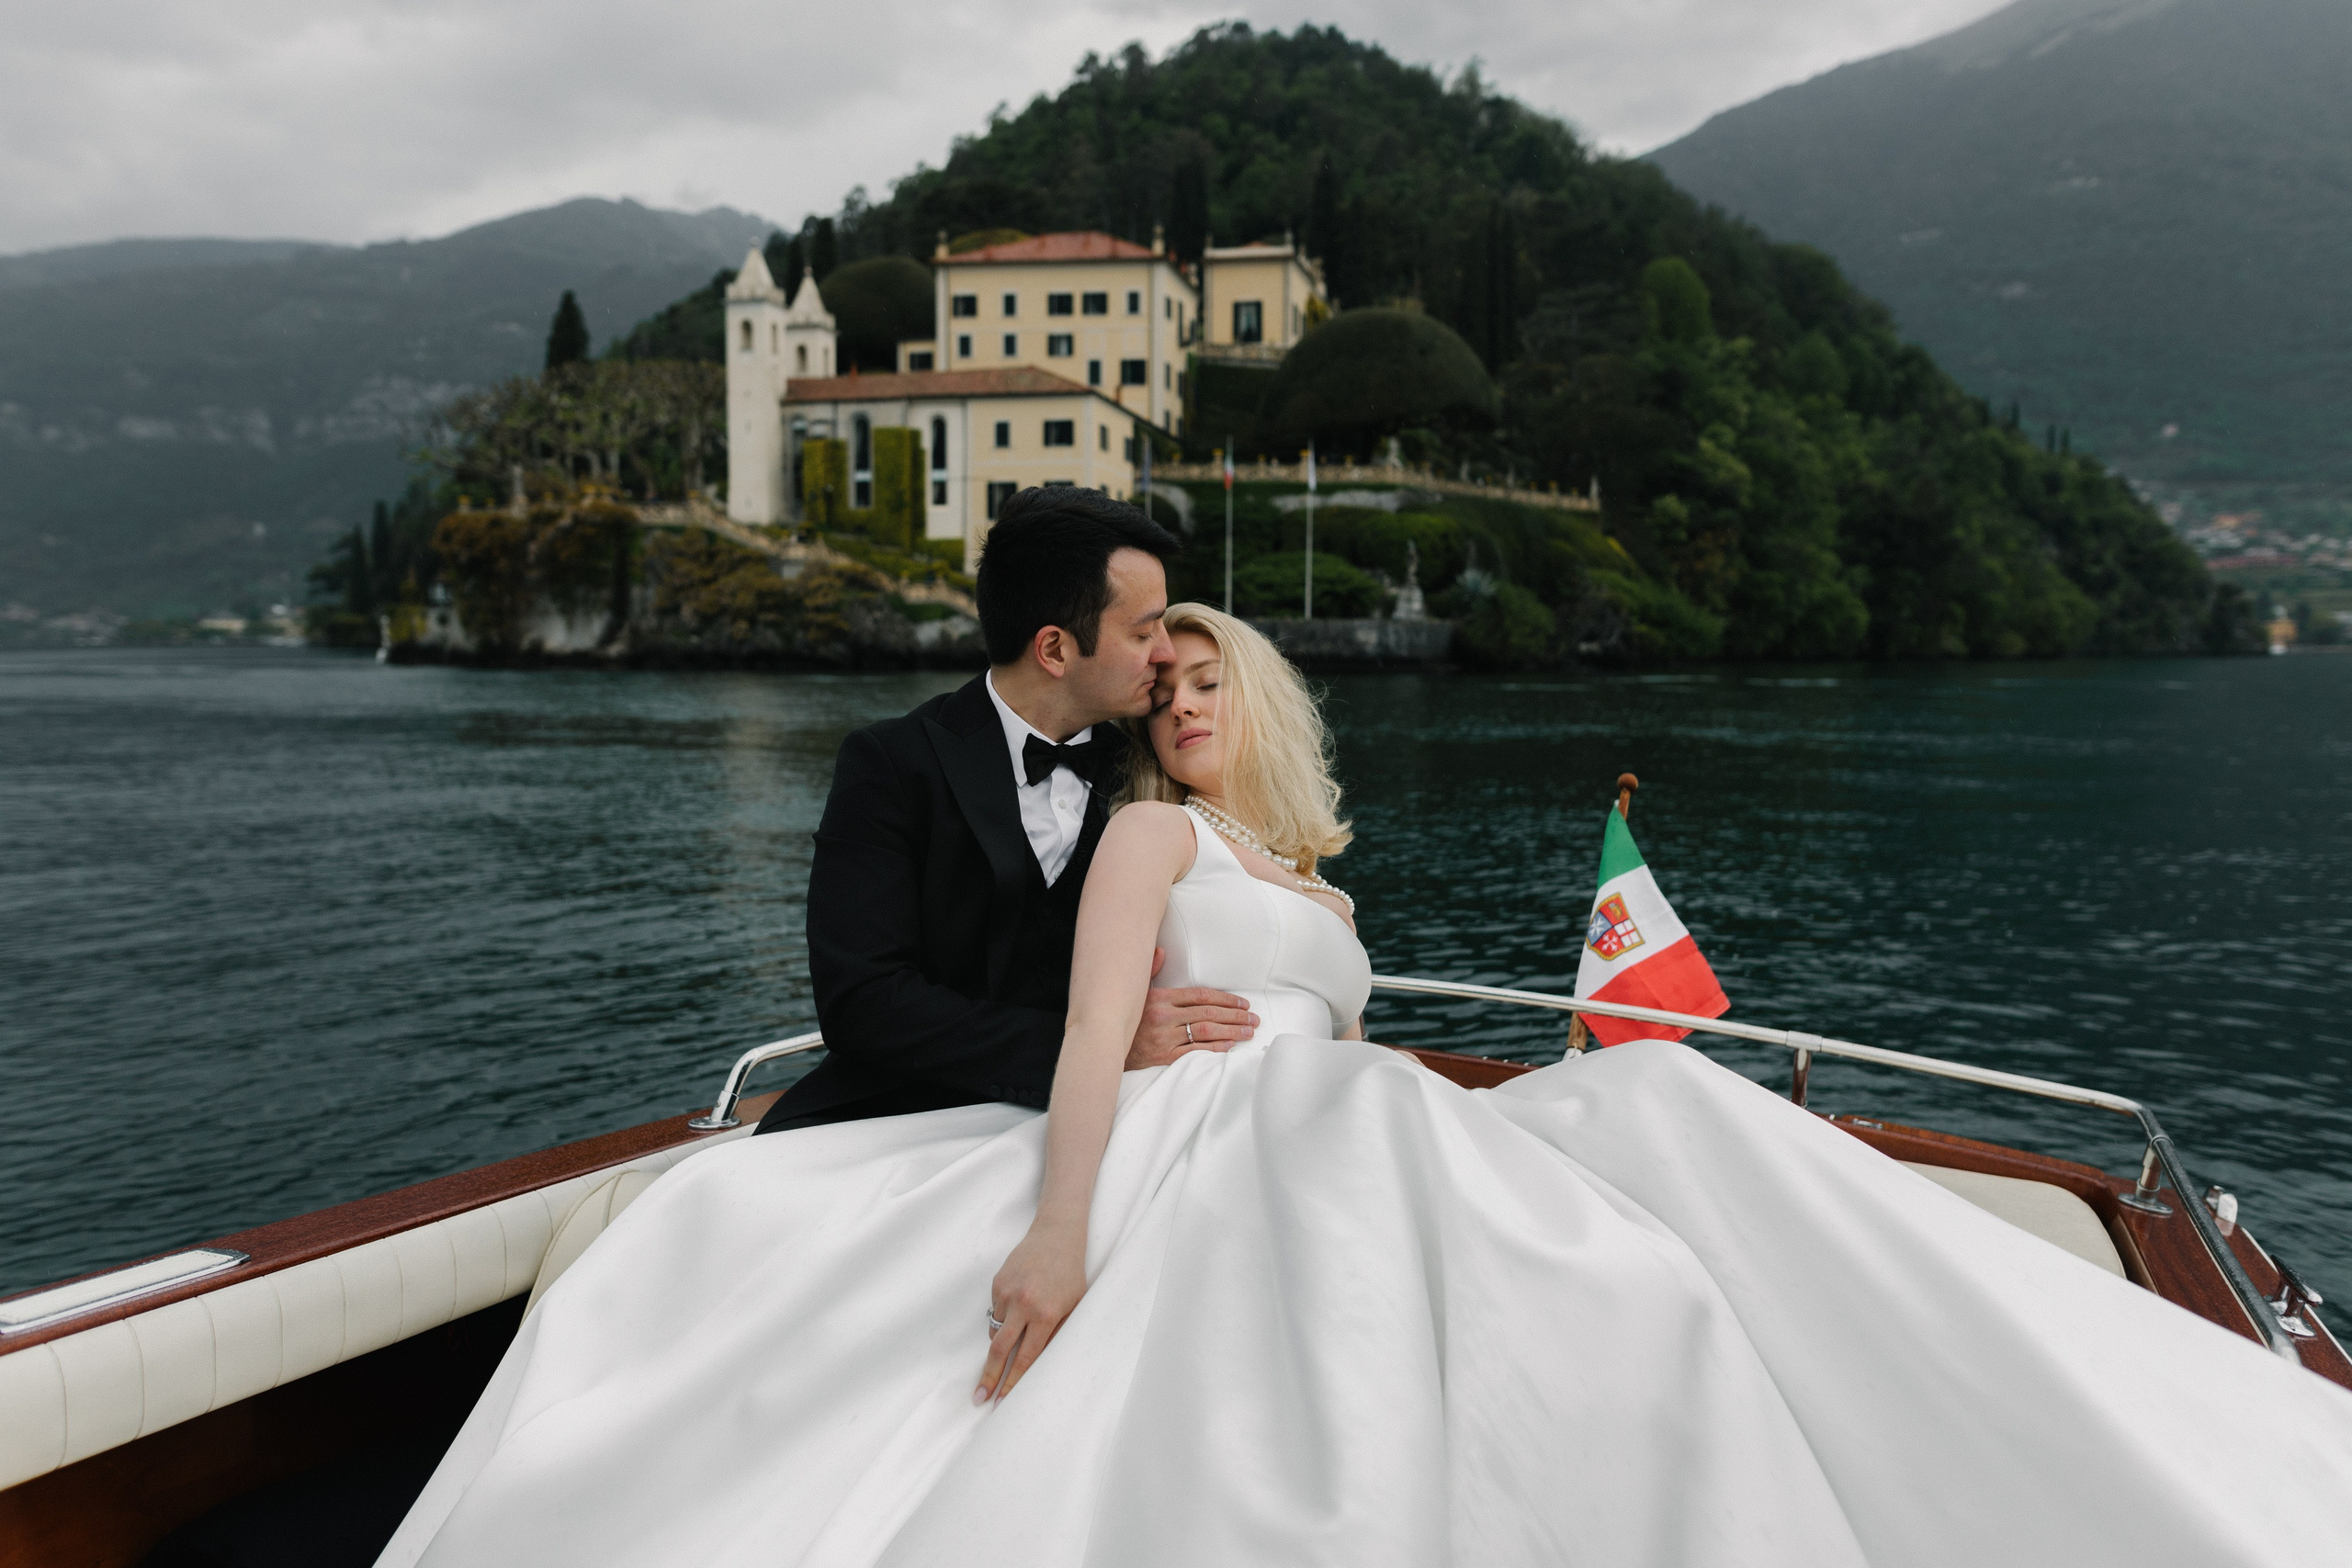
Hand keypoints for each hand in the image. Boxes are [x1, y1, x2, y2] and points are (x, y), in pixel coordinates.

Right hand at [976, 1222, 1086, 1404]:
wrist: (1056, 1235)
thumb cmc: (1071, 1273)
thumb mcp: (1074, 1306)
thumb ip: (1057, 1334)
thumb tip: (1039, 1365)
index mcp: (1046, 1314)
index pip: (1026, 1358)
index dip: (1013, 1383)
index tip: (1001, 1401)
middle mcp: (1024, 1305)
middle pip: (1000, 1350)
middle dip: (989, 1378)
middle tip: (978, 1398)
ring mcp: (1007, 1293)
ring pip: (995, 1332)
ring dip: (998, 1346)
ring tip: (1010, 1343)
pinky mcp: (997, 1283)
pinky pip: (994, 1312)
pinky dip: (1002, 1320)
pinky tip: (1016, 1310)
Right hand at [1125, 948, 1256, 1069]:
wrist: (1105, 1046)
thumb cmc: (1124, 1018)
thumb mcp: (1135, 991)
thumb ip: (1150, 970)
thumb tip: (1161, 951)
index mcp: (1160, 998)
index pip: (1201, 995)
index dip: (1225, 998)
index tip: (1242, 1003)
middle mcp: (1164, 1016)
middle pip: (1209, 1012)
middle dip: (1235, 1015)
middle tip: (1253, 1018)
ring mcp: (1165, 1038)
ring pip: (1206, 1031)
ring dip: (1231, 1031)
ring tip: (1248, 1032)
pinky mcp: (1164, 1057)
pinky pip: (1195, 1051)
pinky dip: (1215, 1048)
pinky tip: (1229, 1045)